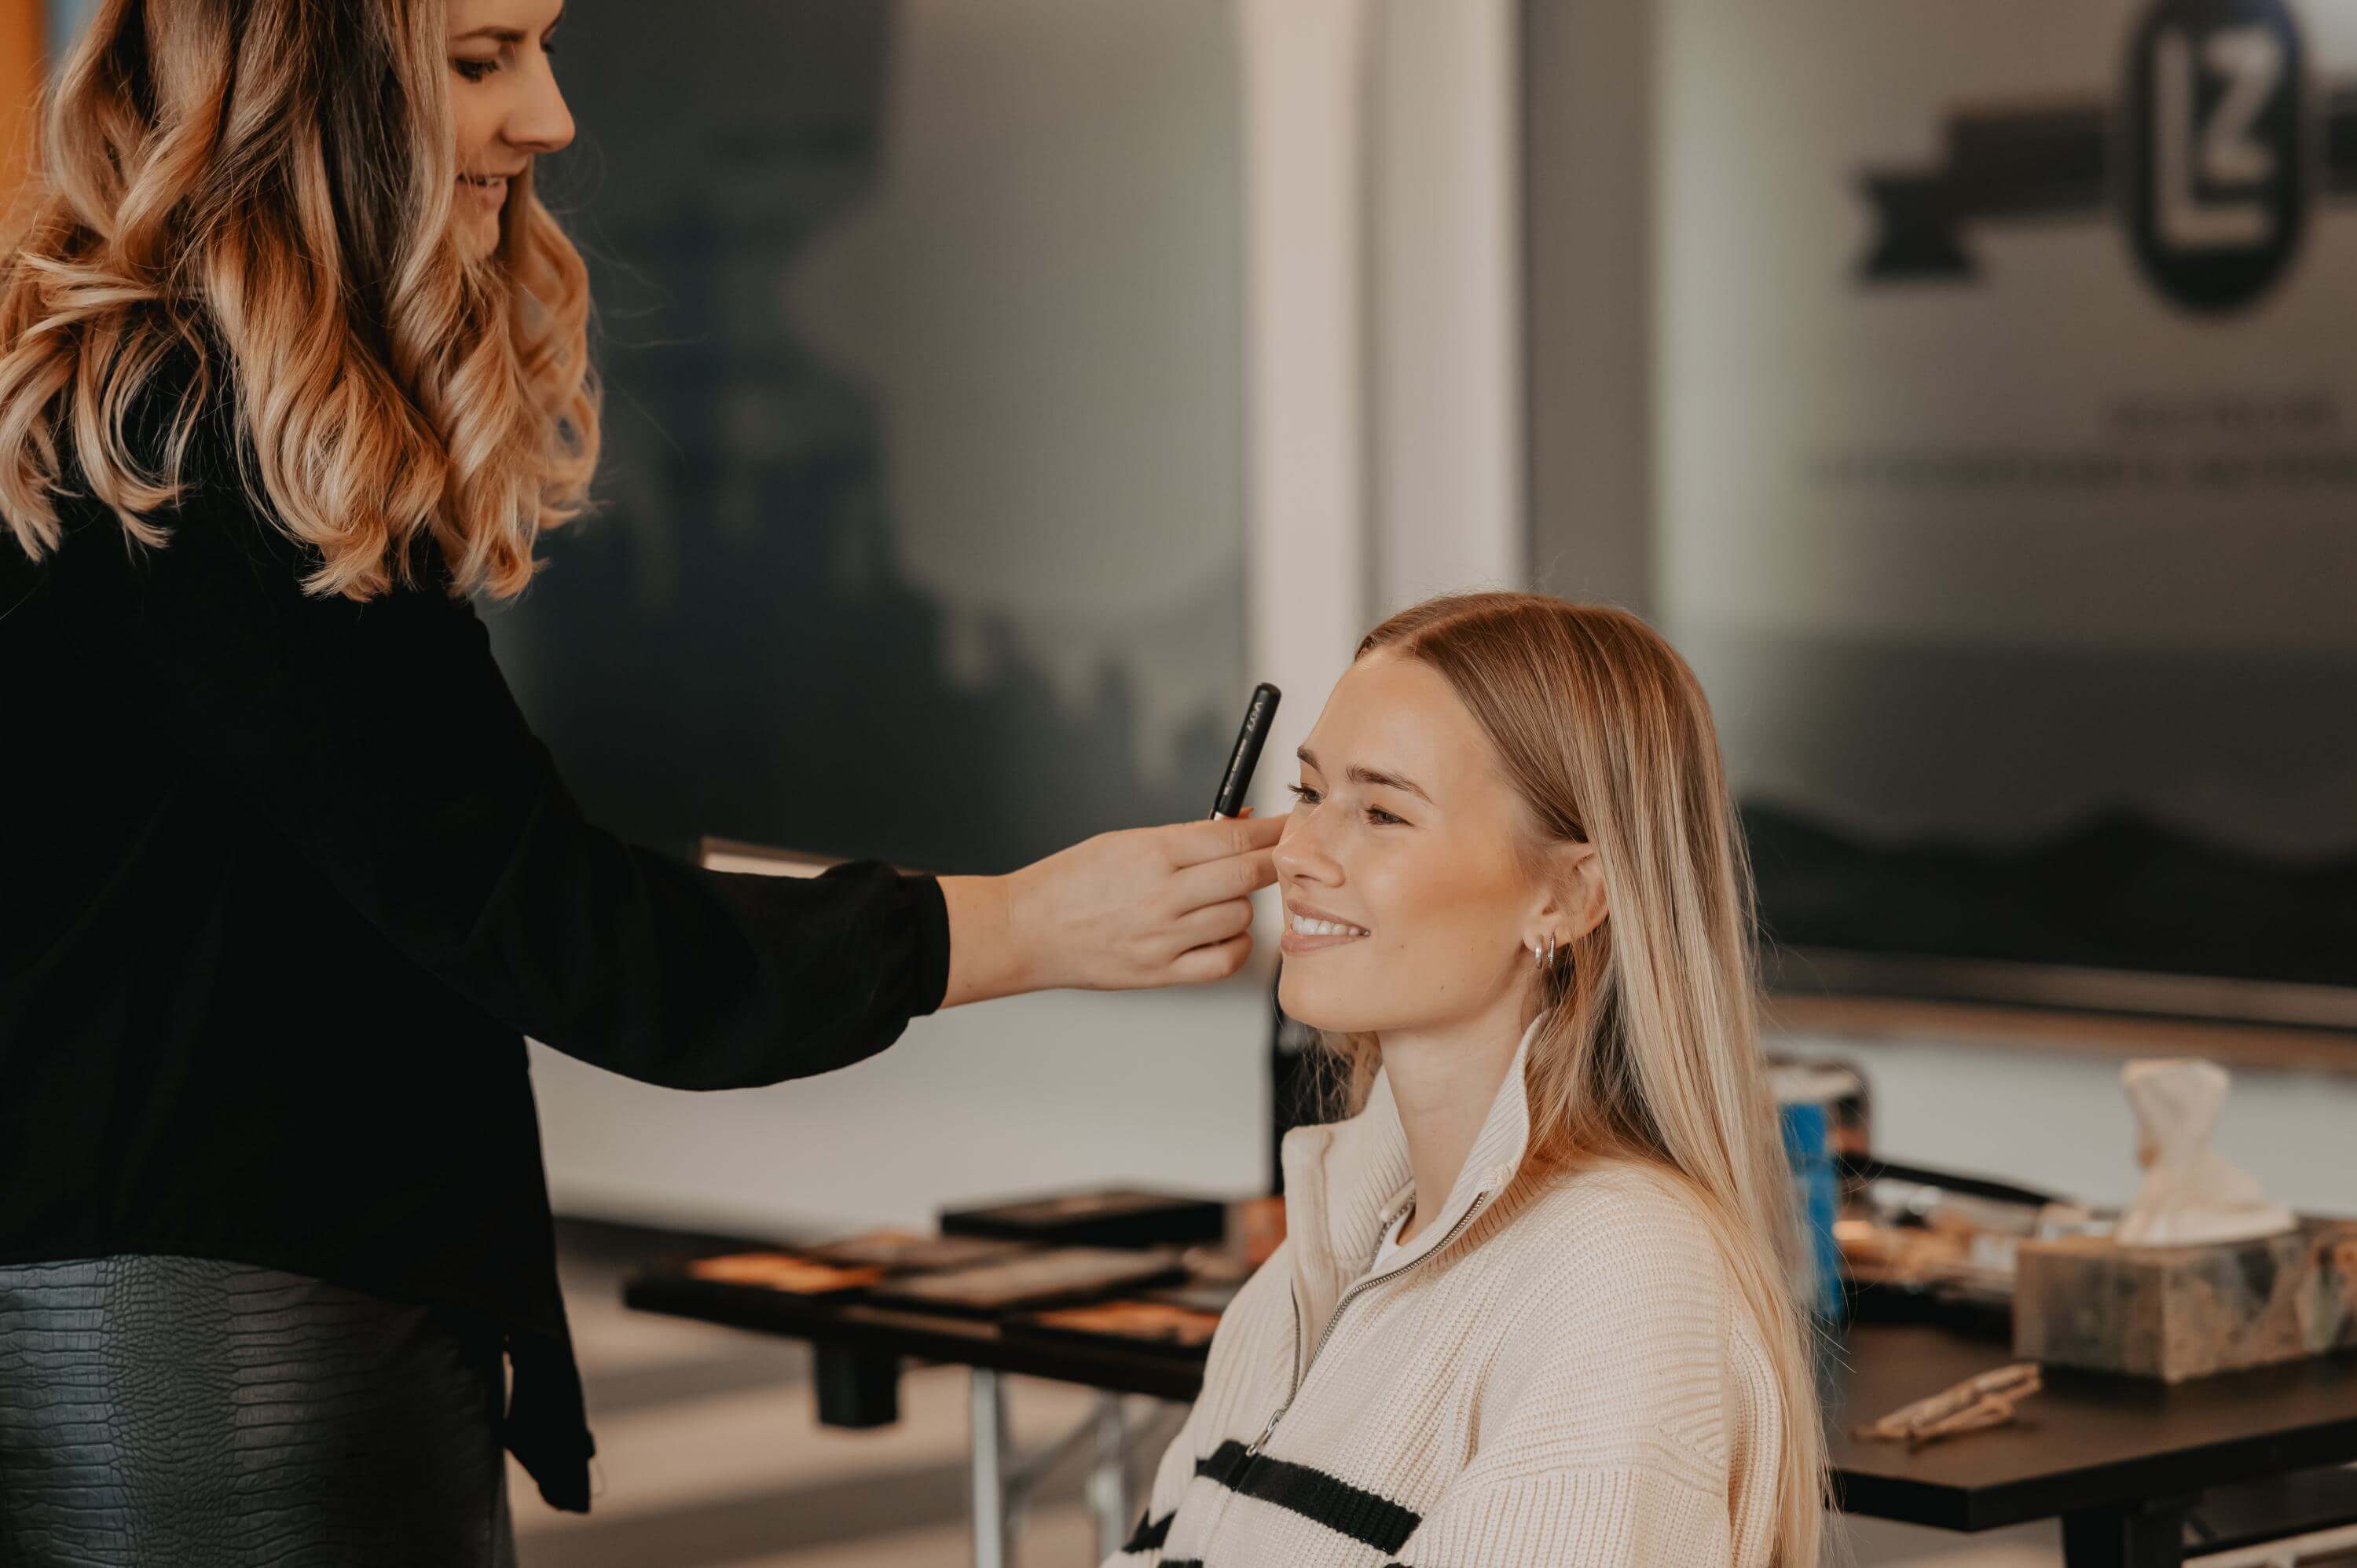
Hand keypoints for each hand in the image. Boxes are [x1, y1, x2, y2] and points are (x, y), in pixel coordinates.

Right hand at [938, 812, 1283, 1006]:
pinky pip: (1224, 961)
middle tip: (1284, 858)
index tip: (1290, 825)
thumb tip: (1239, 825)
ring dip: (1244, 904)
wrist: (1025, 930)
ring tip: (1224, 896)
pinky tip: (1224, 932)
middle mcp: (1163, 895)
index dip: (1272, 829)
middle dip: (1274, 862)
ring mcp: (1163, 938)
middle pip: (1249, 875)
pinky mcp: (1160, 973)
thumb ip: (1183, 838)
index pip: (1234, 836)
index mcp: (1152, 853)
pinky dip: (1236, 944)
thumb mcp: (1123, 842)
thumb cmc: (1070, 881)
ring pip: (1240, 916)